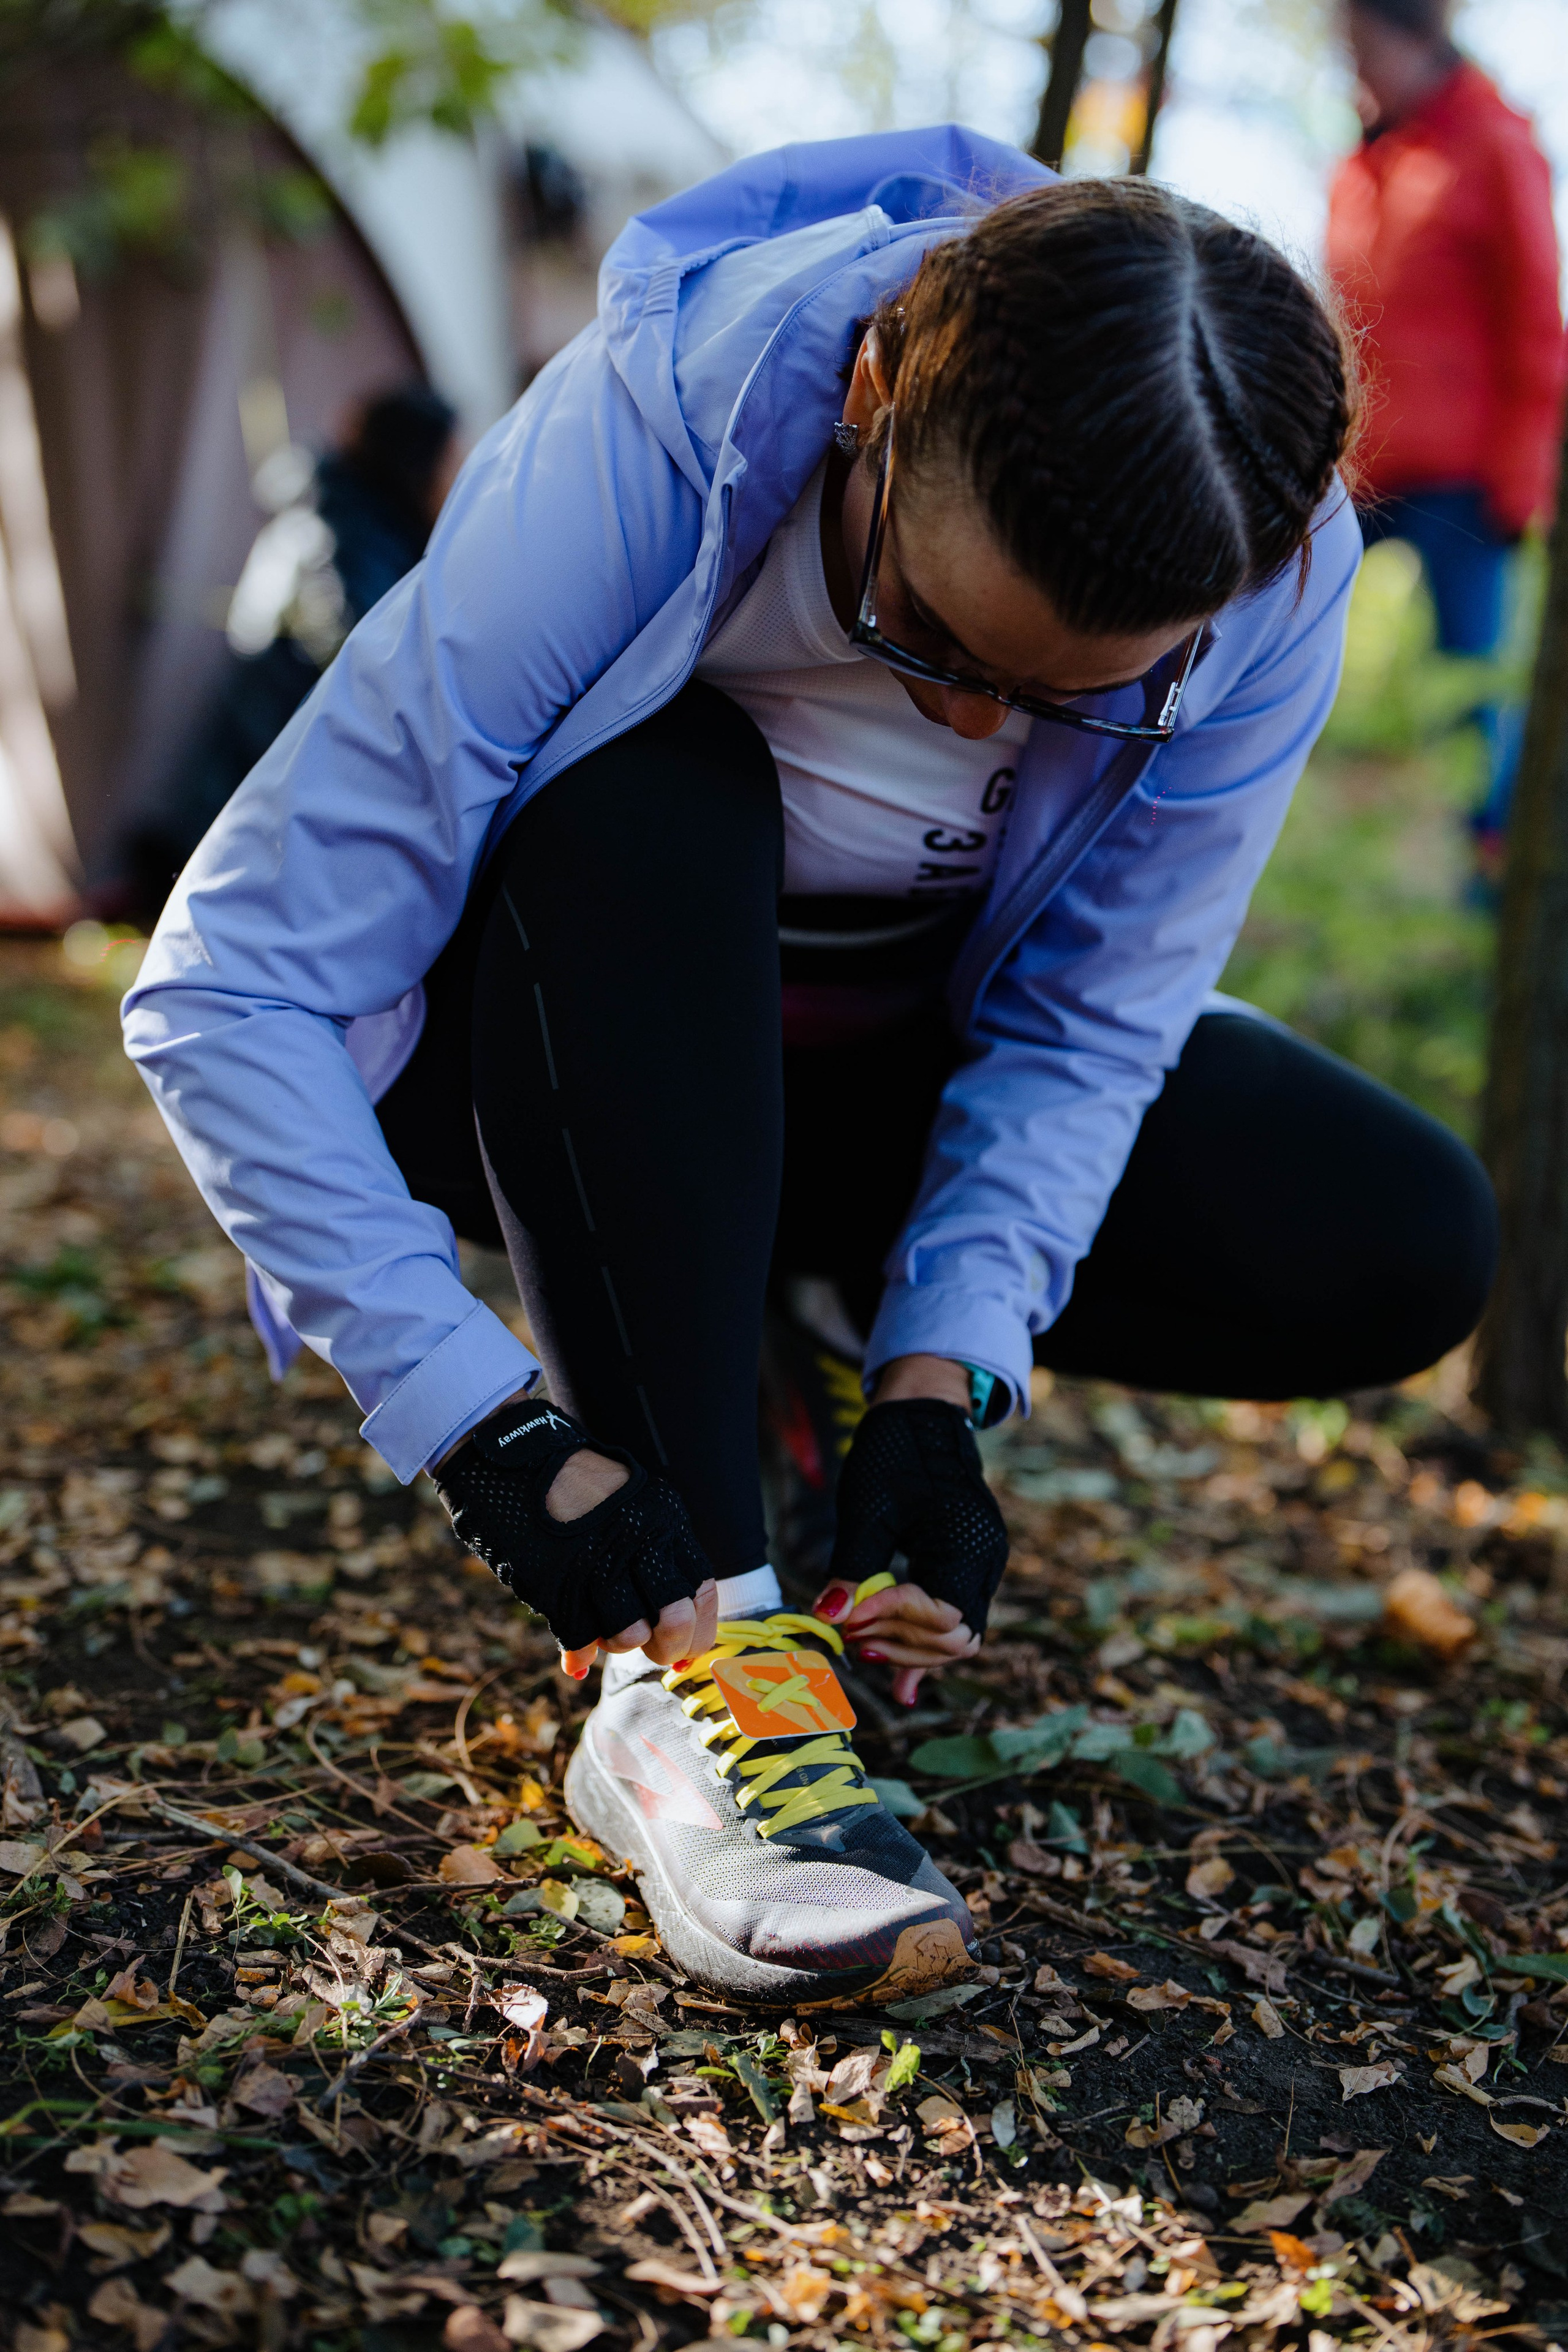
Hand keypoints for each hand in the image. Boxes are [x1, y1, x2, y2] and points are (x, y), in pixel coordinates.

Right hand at [431, 1397, 714, 1670]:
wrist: (512, 1458)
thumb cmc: (574, 1484)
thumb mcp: (632, 1505)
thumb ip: (655, 1557)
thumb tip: (675, 1628)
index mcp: (665, 1522)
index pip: (703, 1591)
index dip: (699, 1632)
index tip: (686, 1651)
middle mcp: (638, 1542)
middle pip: (675, 1620)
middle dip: (666, 1646)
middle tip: (650, 1648)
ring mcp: (596, 1563)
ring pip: (629, 1634)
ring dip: (617, 1643)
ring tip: (603, 1629)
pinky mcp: (557, 1582)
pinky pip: (581, 1638)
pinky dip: (579, 1654)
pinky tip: (576, 1657)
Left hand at [815, 1362, 1008, 1702]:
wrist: (921, 1418)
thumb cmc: (894, 1453)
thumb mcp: (867, 1508)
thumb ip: (854, 1566)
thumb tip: (830, 1618)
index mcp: (968, 1543)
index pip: (944, 1614)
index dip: (895, 1621)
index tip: (850, 1616)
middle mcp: (986, 1562)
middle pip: (955, 1638)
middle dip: (900, 1643)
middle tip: (850, 1637)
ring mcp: (981, 1567)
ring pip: (956, 1638)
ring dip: (909, 1650)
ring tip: (861, 1648)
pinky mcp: (966, 1569)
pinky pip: (952, 1621)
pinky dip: (922, 1645)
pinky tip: (898, 1681)